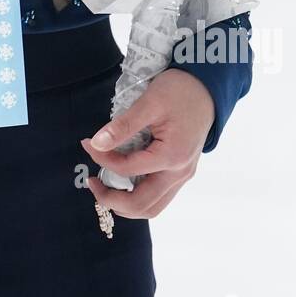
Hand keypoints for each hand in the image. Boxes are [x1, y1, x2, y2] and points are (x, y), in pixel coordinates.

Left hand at [80, 68, 214, 218]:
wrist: (207, 88)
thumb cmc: (180, 91)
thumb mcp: (149, 103)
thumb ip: (122, 126)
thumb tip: (96, 144)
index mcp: (172, 157)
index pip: (127, 170)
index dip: (103, 159)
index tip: (88, 144)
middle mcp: (179, 173)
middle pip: (142, 205)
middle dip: (111, 199)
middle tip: (92, 183)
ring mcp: (182, 175)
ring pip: (152, 207)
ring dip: (125, 204)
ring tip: (105, 187)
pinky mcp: (181, 172)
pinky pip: (159, 197)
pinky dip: (138, 196)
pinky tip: (124, 182)